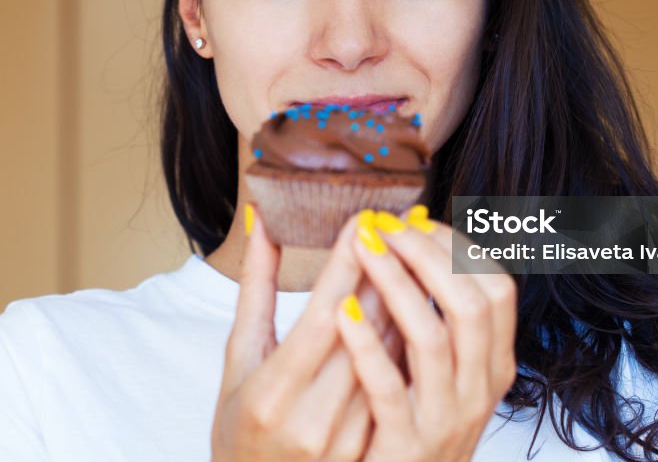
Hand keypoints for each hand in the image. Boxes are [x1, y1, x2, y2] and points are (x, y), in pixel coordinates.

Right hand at [211, 206, 403, 461]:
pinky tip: (419, 300)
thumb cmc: (240, 420)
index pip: (320, 316)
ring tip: (415, 248)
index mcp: (272, 390)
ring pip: (390, 354)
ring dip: (405, 298)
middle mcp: (312, 416)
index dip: (345, 265)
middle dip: (384, 269)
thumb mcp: (238, 356)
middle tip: (399, 221)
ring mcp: (346, 435)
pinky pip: (398, 378)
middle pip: (363, 332)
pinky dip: (407, 336)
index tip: (364, 219)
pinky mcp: (370, 444)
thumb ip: (255, 288)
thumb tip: (261, 222)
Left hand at [335, 207, 517, 461]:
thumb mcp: (448, 376)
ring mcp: (443, 422)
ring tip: (362, 248)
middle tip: (383, 224)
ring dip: (395, 283)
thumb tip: (421, 242)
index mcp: (492, 367)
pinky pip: (387, 389)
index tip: (417, 220)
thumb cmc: (415, 428)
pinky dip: (366, 344)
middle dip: (426, 253)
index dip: (458, 247)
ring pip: (431, 338)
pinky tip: (341, 310)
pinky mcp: (404, 447)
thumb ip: (443, 320)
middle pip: (470, 304)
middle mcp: (477, 392)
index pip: (497, 289)